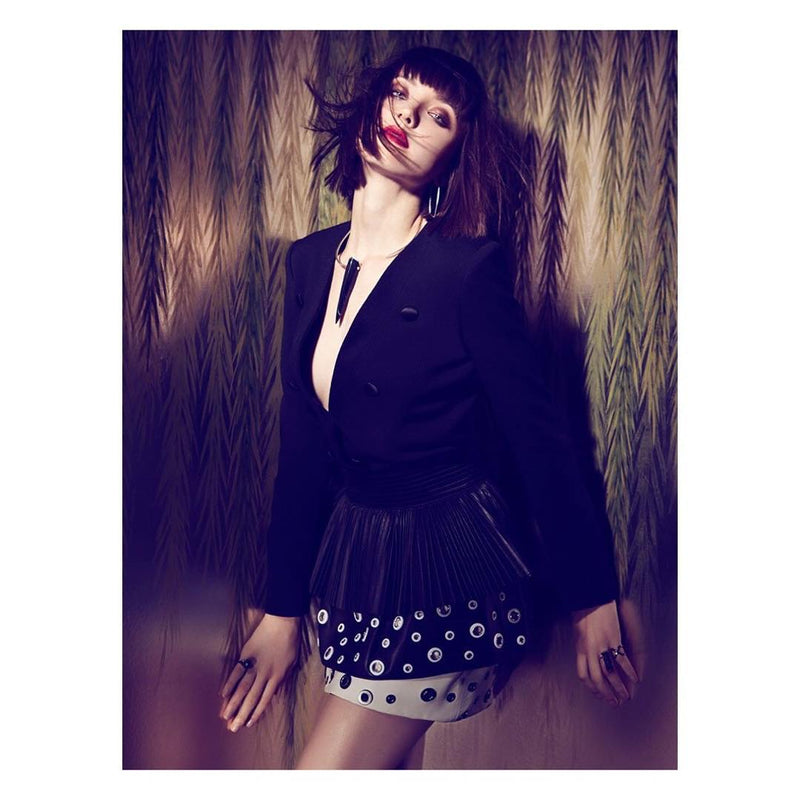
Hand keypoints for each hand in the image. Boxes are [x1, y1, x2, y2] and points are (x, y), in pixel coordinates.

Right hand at [219, 611, 300, 731]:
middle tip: (233, 728)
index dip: (256, 712)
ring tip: (225, 716)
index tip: (248, 724)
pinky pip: (236, 671)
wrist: (283, 622)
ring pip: (242, 688)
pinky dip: (230, 682)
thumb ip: (282, 680)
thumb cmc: (290, 642)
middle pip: (251, 698)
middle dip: (241, 714)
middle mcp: (264, 674)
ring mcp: (254, 664)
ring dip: (233, 703)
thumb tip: (275, 695)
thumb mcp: (291, 663)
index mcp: (276, 677)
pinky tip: (223, 694)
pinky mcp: (246, 654)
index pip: (264, 699)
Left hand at [571, 598, 642, 707]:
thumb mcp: (577, 631)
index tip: (599, 696)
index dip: (592, 688)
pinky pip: (622, 660)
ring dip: (619, 688)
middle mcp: (589, 650)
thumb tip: (584, 655)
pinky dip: (629, 671)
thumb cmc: (582, 610)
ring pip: (610, 674)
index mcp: (580, 649)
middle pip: (597, 679)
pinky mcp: (613, 638)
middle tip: (614, 703)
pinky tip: (636, 679)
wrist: (588, 596)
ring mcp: (601, 645)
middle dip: (606, 694)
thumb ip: (582, 645)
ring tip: (626, 697)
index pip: (584, 676)